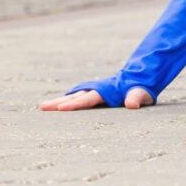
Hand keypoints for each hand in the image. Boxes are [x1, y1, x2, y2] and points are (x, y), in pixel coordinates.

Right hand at [39, 87, 153, 110]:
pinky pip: (77, 98)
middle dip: (59, 102)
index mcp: (106, 90)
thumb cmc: (142, 88)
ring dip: (59, 101)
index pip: (89, 99)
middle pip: (76, 96)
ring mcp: (94, 91)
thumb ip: (137, 97)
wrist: (139, 77)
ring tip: (43, 107)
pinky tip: (57, 106)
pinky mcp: (94, 95)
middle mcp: (97, 89)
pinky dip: (66, 102)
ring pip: (73, 96)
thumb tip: (132, 105)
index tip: (61, 109)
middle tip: (43, 107)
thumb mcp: (143, 93)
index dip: (76, 104)